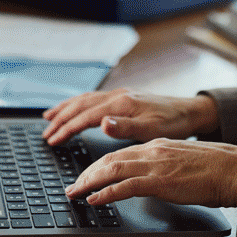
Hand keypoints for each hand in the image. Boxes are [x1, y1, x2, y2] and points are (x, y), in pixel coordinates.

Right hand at [41, 89, 218, 145]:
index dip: (67, 129)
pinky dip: (78, 104)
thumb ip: (126, 127)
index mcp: (122, 104)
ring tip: (49, 117)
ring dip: (65, 108)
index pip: (85, 116)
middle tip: (45, 133)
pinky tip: (76, 109)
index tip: (52, 140)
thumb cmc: (174, 123)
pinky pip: (94, 99)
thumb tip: (102, 123)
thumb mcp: (153, 130)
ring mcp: (120, 95)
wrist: (191, 112)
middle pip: (80, 105)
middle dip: (60, 119)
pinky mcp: (124, 98)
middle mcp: (118, 96)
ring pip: (85, 100)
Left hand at [64, 138, 236, 207]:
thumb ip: (163, 164)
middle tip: (73, 187)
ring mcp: (155, 164)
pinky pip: (125, 185)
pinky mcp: (160, 180)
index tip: (85, 176)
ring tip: (76, 193)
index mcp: (157, 145)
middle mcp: (152, 150)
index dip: (98, 165)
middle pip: (109, 159)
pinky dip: (106, 192)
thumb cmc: (215, 168)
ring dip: (89, 182)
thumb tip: (151, 177)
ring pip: (112, 169)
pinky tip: (95, 199)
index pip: (119, 153)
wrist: (234, 168)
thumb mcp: (182, 160)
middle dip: (87, 174)